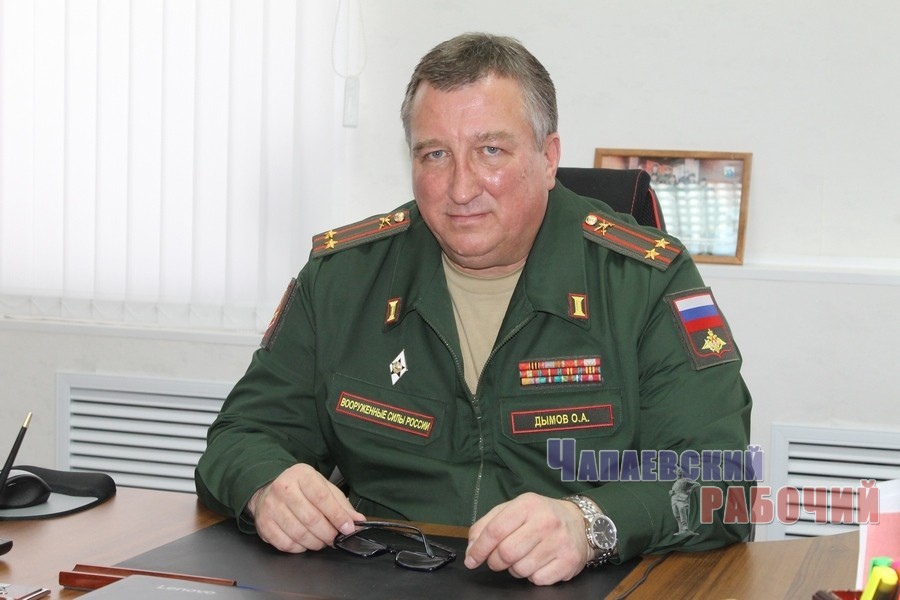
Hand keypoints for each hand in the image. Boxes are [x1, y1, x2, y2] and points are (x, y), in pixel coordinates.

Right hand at [247, 463, 364, 552]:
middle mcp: (283, 488)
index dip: (337, 516)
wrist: (268, 488)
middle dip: (328, 534)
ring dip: (315, 543)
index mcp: (302, 475)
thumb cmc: (300, 488)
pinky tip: (304, 542)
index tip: (348, 528)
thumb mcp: (322, 486)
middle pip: (311, 519)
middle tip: (334, 538)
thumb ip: (340, 503)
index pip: (322, 498)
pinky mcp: (263, 524)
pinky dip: (299, 548)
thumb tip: (357, 520)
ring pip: (299, 534)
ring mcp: (271, 506)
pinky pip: (285, 544)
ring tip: (321, 540)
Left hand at [464, 492, 589, 584]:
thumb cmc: (540, 516)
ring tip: (523, 557)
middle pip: (506, 553)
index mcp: (528, 504)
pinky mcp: (569, 561)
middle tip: (498, 559)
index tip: (471, 559)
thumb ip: (487, 525)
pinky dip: (532, 576)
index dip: (478, 549)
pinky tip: (538, 563)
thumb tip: (472, 549)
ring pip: (520, 569)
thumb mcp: (513, 509)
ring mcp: (559, 542)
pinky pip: (537, 580)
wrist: (580, 522)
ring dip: (515, 569)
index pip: (495, 531)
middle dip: (496, 561)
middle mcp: (546, 521)